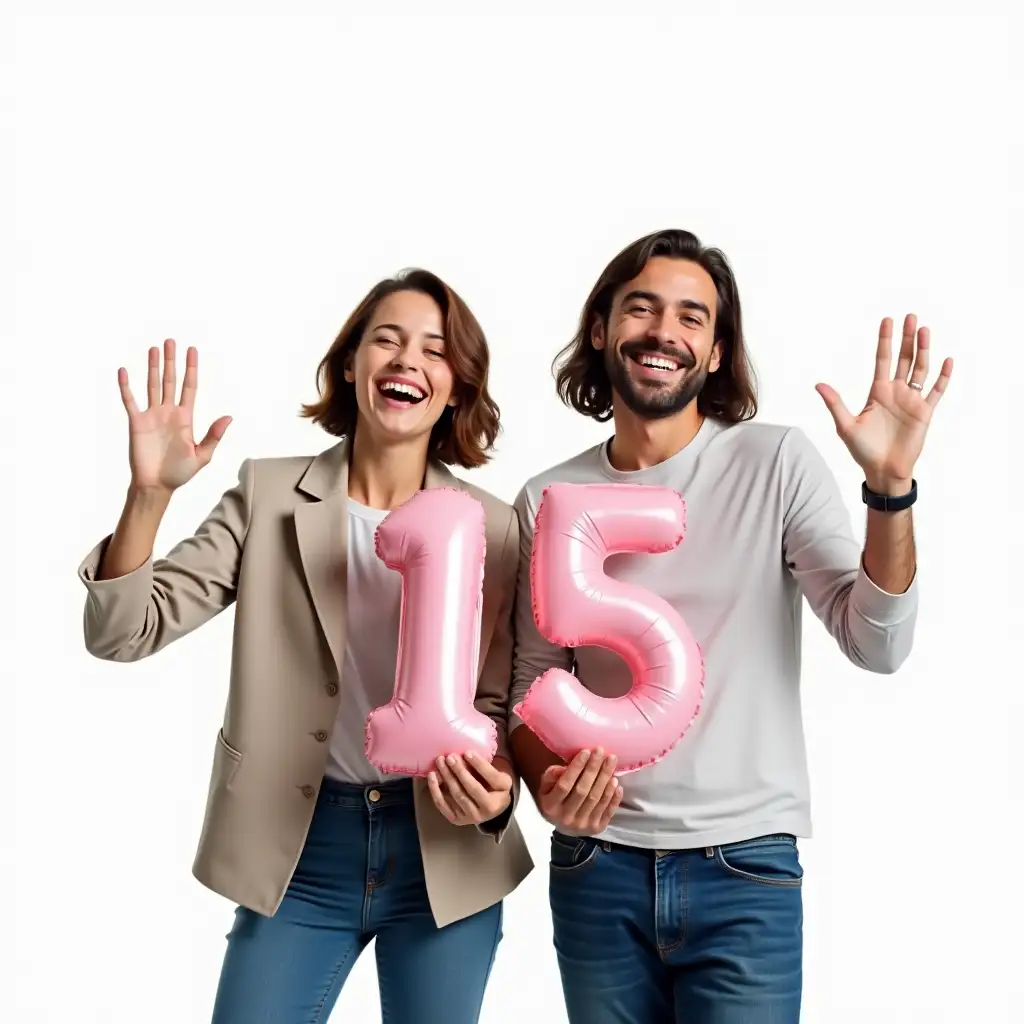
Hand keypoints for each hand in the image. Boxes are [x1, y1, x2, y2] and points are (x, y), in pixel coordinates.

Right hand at [118, 339, 231, 493]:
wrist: (157, 486)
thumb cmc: (180, 473)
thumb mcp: (202, 455)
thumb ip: (214, 435)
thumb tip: (229, 417)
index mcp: (186, 418)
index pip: (189, 387)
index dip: (191, 368)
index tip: (192, 350)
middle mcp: (169, 412)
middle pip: (171, 380)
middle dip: (171, 361)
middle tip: (171, 341)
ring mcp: (152, 416)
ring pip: (153, 385)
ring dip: (153, 367)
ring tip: (154, 349)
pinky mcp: (136, 423)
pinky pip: (130, 401)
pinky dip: (126, 386)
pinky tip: (124, 371)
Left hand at [427, 752, 512, 826]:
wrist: (491, 807)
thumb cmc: (493, 784)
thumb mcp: (497, 773)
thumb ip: (485, 765)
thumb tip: (464, 753)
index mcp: (503, 792)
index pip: (491, 777)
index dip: (479, 764)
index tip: (467, 752)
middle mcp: (490, 808)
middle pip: (473, 788)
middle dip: (460, 770)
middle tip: (450, 757)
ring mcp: (473, 816)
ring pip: (458, 795)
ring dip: (447, 777)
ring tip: (440, 762)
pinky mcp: (458, 820)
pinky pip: (443, 805)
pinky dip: (435, 790)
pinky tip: (432, 776)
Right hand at [537, 749, 621, 832]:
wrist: (565, 829)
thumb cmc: (555, 801)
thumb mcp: (546, 788)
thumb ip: (551, 776)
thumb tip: (564, 768)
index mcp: (550, 806)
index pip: (564, 785)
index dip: (576, 768)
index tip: (586, 751)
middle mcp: (566, 817)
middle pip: (583, 791)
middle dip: (593, 769)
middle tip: (601, 751)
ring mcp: (582, 825)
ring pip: (596, 799)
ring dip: (605, 779)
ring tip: (611, 762)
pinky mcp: (596, 829)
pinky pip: (607, 811)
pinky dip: (613, 797)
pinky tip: (617, 783)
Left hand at [816, 315, 952, 492]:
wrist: (883, 470)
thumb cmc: (863, 450)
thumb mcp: (845, 426)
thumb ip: (835, 403)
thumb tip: (818, 384)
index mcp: (877, 392)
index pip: (882, 359)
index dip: (885, 341)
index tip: (887, 321)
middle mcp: (896, 392)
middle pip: (904, 359)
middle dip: (907, 338)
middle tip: (911, 316)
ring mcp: (911, 401)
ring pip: (920, 369)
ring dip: (923, 350)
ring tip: (925, 330)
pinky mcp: (925, 412)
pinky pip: (936, 391)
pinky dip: (942, 376)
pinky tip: (946, 360)